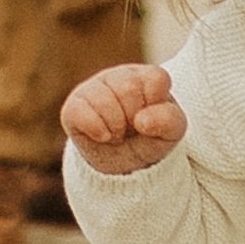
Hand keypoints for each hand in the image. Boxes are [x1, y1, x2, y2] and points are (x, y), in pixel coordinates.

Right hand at [62, 64, 186, 174]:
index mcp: (148, 77)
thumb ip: (169, 121)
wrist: (124, 167)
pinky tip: (103, 136)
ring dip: (116, 127)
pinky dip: (96, 130)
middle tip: (134, 130)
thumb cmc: (150, 140)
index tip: (154, 119)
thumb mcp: (171, 133)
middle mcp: (121, 76)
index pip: (156, 78)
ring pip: (104, 100)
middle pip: (128, 88)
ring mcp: (95, 88)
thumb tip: (142, 120)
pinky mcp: (73, 106)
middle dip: (134, 119)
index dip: (157, 106)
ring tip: (118, 134)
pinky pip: (80, 112)